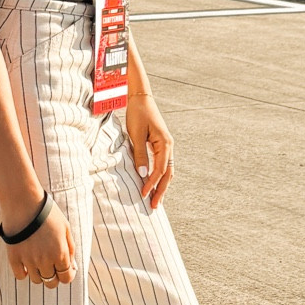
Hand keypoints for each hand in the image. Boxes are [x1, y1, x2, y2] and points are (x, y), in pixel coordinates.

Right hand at [7, 198, 75, 286]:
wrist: (23, 202)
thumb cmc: (47, 213)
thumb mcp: (65, 228)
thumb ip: (70, 248)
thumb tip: (72, 265)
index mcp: (60, 254)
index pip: (66, 278)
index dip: (67, 275)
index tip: (65, 269)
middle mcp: (44, 261)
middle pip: (51, 282)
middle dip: (54, 276)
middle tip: (52, 265)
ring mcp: (28, 260)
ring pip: (36, 280)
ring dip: (39, 273)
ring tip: (38, 260)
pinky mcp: (14, 257)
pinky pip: (20, 275)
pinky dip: (24, 272)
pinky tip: (26, 262)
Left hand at [126, 91, 172, 209]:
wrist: (141, 98)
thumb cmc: (137, 114)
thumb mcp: (136, 134)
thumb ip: (140, 154)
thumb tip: (143, 174)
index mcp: (165, 143)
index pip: (160, 170)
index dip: (152, 184)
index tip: (143, 195)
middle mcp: (169, 146)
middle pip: (168, 173)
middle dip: (162, 190)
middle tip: (155, 206)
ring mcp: (166, 145)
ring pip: (167, 170)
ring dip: (162, 185)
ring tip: (156, 199)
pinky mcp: (161, 144)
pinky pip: (163, 164)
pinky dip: (160, 176)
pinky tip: (154, 183)